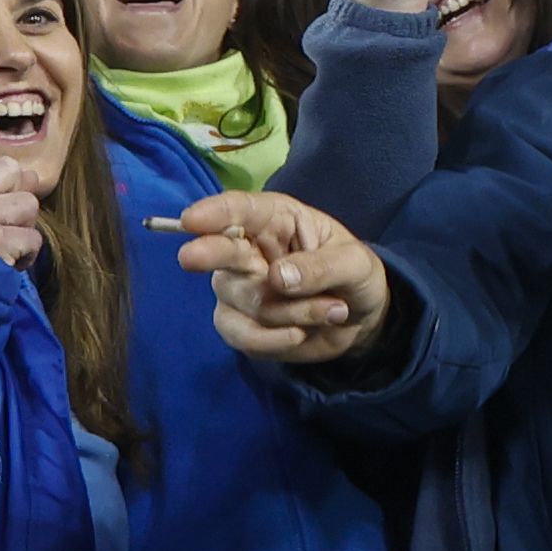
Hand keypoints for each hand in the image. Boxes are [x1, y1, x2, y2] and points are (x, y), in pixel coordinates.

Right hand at [180, 192, 390, 361]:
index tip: (192, 220)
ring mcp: (241, 289)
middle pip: (220, 251)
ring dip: (290, 312)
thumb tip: (278, 278)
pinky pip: (241, 336)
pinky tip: (301, 334)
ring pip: (244, 301)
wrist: (362, 322)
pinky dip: (273, 340)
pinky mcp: (242, 326)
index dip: (214, 212)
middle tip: (189, 258)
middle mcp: (250, 250)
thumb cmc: (355, 276)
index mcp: (276, 220)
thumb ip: (321, 268)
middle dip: (206, 253)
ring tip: (331, 311)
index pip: (240, 210)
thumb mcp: (355, 264)